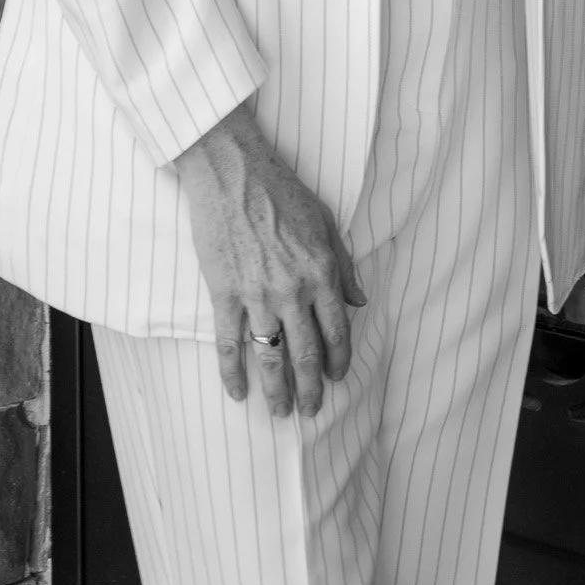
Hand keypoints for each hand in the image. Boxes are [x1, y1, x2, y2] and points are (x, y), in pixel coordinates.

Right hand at [173, 105, 365, 418]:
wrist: (233, 172)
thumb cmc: (281, 190)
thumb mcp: (325, 220)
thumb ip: (344, 264)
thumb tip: (360, 300)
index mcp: (322, 271)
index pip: (337, 329)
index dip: (338, 359)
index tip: (336, 377)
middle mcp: (293, 290)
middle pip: (306, 353)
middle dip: (311, 388)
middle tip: (311, 409)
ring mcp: (257, 295)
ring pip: (271, 357)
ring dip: (277, 390)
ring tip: (280, 412)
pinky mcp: (225, 293)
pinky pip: (228, 344)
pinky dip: (232, 373)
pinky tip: (237, 392)